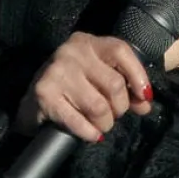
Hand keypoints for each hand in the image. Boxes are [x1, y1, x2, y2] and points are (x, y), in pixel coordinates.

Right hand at [15, 32, 153, 141]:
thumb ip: (125, 87)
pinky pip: (78, 121)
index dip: (137, 76)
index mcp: (88, 43)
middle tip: (114, 115)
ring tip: (101, 125)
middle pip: (114, 84)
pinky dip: (89, 132)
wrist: (33, 100)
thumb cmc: (73, 87)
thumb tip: (145, 104)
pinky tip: (92, 135)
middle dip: (120, 108)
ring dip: (105, 123)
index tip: (144, 96)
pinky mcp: (44, 94)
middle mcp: (71, 51)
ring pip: (98, 106)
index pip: (121, 51)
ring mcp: (56, 71)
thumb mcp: (100, 77)